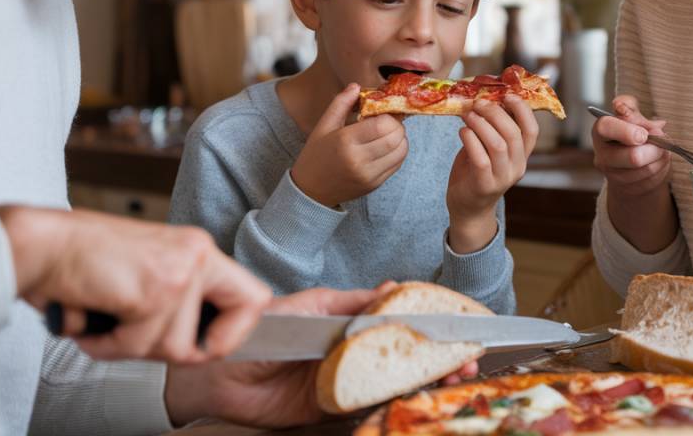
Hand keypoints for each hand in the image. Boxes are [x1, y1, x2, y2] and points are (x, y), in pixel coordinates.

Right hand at [0, 205, 270, 362]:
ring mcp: (181, 271)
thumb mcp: (148, 271)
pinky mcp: (155, 289)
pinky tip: (94, 318)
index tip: (204, 346)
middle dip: (191, 350)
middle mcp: (198, 254)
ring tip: (105, 319)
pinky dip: (108, 345)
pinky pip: (141, 345)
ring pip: (175, 347)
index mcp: (199, 250)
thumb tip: (201, 344)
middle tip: (146, 339)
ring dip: (130, 347)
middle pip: (237, 323)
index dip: (234, 333)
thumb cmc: (84, 262)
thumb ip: (179, 298)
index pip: (255, 297)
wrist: (43, 246)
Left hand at [164, 283, 479, 427]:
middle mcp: (355, 350)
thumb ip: (356, 301)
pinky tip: (421, 393)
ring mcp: (347, 379)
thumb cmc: (267, 325)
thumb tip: (393, 287)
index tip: (463, 326)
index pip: (401, 320)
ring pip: (396, 379)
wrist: (224, 366)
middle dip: (441, 356)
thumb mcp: (316, 304)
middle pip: (407, 354)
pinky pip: (371, 402)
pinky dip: (397, 398)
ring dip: (428, 377)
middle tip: (468, 358)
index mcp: (353, 321)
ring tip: (456, 374)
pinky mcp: (334, 405)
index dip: (433, 324)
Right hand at [291, 83, 408, 206]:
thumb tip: (356, 86)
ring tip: (387, 134)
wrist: (310, 191)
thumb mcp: (323, 126)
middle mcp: (359, 160)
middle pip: (395, 137)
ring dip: (400, 138)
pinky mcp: (375, 185)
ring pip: (401, 151)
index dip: (388, 115)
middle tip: (387, 121)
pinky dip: (398, 152)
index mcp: (345, 141)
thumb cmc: (316, 154)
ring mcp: (369, 175)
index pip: (382, 124)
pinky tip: (386, 147)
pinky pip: (397, 164)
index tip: (382, 112)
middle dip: (397, 125)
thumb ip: (340, 103)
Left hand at [447, 96, 538, 252]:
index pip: (532, 130)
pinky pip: (481, 159)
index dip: (522, 110)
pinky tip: (462, 132)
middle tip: (478, 103)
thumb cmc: (476, 170)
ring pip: (498, 145)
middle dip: (495, 113)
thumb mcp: (489, 148)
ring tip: (468, 115)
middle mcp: (517, 167)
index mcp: (522, 156)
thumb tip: (485, 97)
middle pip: (513, 133)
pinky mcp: (484, 186)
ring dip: (481, 124)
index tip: (507, 95)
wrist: (468, 208)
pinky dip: (471, 140)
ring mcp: (502, 178)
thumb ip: (491, 128)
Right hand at [591, 95, 670, 198]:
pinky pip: (652, 180)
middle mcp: (602, 155)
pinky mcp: (627, 189)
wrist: (631, 160)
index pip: (605, 128)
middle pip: (633, 157)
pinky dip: (662, 168)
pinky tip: (658, 160)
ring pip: (647, 169)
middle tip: (662, 138)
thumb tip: (620, 106)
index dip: (627, 131)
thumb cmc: (631, 131)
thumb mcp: (631, 114)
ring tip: (662, 148)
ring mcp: (613, 175)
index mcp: (600, 132)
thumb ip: (628, 106)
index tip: (643, 134)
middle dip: (654, 148)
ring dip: (661, 157)